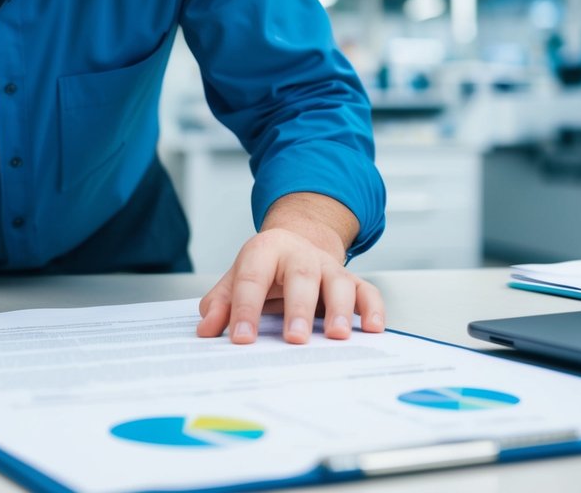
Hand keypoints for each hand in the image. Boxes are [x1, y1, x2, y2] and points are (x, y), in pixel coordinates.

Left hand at [196, 194, 384, 343]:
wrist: (297, 242)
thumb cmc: (265, 268)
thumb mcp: (236, 278)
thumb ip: (220, 303)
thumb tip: (207, 329)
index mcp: (266, 250)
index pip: (252, 279)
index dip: (245, 309)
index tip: (241, 339)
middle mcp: (301, 255)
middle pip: (301, 276)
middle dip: (298, 308)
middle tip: (295, 338)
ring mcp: (329, 267)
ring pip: (339, 282)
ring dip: (340, 309)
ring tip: (337, 336)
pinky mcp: (352, 280)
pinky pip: (368, 291)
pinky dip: (373, 309)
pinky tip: (373, 329)